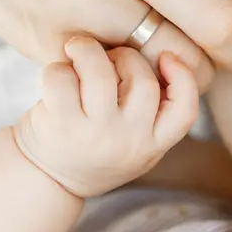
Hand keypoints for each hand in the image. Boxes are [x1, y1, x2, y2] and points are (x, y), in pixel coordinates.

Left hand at [13, 37, 197, 196]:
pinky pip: (62, 80)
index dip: (182, 78)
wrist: (47, 180)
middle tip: (109, 57)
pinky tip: (58, 74)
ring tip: (78, 50)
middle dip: (126, 57)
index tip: (167, 57)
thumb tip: (154, 56)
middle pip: (143, 81)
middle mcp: (128, 141)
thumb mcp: (132, 145)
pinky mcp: (61, 125)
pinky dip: (57, 68)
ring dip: (88, 51)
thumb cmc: (94, 148)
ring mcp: (95, 134)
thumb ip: (149, 113)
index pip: (184, 112)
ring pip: (100, 75)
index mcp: (152, 145)